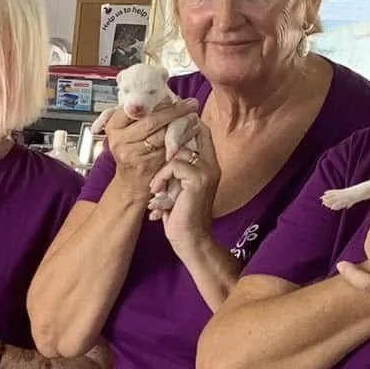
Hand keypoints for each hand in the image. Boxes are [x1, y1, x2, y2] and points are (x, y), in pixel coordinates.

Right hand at [103, 95, 199, 198]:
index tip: (172, 95)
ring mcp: (133, 154)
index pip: (135, 107)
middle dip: (174, 111)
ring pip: (162, 134)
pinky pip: (168, 148)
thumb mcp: (126, 129)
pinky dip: (182, 139)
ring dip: (182, 124)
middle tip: (191, 103)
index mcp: (114, 125)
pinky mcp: (147, 165)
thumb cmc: (131, 149)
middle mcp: (120, 140)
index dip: (156, 101)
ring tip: (194, 116)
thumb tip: (162, 92)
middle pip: (151, 120)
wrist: (131, 180)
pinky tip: (191, 132)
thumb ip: (137, 112)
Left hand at [146, 115, 221, 254]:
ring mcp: (208, 171)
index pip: (201, 131)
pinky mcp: (199, 179)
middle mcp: (212, 164)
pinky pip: (174, 164)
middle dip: (168, 145)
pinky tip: (158, 192)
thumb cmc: (180, 216)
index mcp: (209, 164)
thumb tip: (157, 146)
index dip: (181, 127)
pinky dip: (162, 177)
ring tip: (157, 189)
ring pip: (178, 152)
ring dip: (162, 170)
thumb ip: (174, 168)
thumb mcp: (176, 187)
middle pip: (191, 134)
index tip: (162, 137)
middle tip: (158, 170)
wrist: (190, 240)